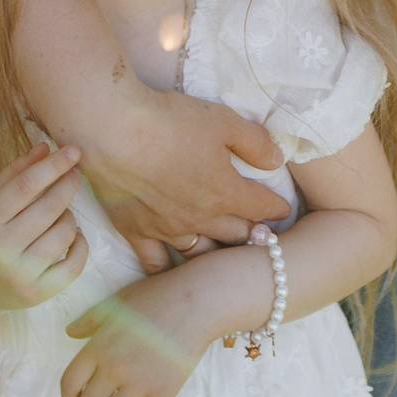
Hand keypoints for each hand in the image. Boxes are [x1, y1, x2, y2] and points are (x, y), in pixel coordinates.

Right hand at [0, 143, 89, 311]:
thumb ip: (15, 173)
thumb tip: (46, 147)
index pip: (26, 186)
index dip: (53, 165)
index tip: (74, 151)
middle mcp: (0, 251)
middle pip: (49, 208)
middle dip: (68, 185)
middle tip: (75, 174)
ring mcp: (19, 276)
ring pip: (64, 234)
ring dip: (70, 216)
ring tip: (62, 213)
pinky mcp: (37, 294)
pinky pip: (73, 265)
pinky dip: (81, 245)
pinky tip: (73, 236)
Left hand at [60, 268, 218, 396]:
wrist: (195, 303)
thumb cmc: (156, 297)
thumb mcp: (116, 303)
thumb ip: (89, 320)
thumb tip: (69, 332)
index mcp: (98, 347)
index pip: (70, 382)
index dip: (68, 394)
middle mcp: (113, 370)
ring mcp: (138, 385)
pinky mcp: (162, 395)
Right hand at [84, 90, 286, 271]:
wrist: (114, 130)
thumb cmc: (170, 121)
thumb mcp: (224, 121)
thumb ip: (255, 143)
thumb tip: (277, 160)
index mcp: (226, 191)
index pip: (261, 206)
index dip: (276, 207)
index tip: (282, 209)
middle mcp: (201, 218)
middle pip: (236, 235)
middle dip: (253, 236)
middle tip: (262, 238)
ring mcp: (167, 229)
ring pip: (201, 254)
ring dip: (217, 255)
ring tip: (225, 257)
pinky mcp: (136, 232)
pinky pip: (156, 264)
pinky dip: (169, 272)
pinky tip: (175, 275)